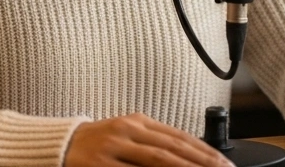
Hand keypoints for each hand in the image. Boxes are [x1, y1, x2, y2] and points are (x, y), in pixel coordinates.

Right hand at [65, 113, 233, 166]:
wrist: (60, 145)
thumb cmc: (98, 143)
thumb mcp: (127, 135)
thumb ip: (155, 143)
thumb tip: (190, 155)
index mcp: (137, 122)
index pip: (179, 137)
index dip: (204, 151)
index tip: (224, 163)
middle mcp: (127, 131)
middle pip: (173, 149)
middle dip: (202, 163)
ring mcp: (113, 149)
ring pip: (157, 161)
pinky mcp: (101, 166)